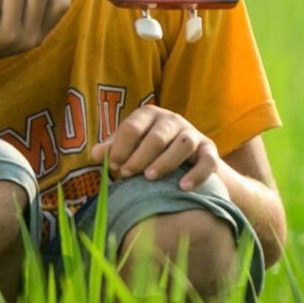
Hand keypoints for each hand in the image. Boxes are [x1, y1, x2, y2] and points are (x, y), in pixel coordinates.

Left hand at [89, 104, 220, 188]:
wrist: (187, 160)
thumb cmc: (148, 151)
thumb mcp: (129, 147)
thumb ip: (112, 150)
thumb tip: (93, 154)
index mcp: (148, 114)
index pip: (132, 127)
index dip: (121, 147)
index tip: (113, 167)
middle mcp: (171, 120)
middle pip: (157, 136)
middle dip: (139, 156)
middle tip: (126, 175)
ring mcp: (192, 133)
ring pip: (183, 144)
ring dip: (165, 162)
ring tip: (149, 178)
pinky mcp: (209, 150)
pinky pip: (207, 160)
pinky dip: (197, 174)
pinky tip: (182, 188)